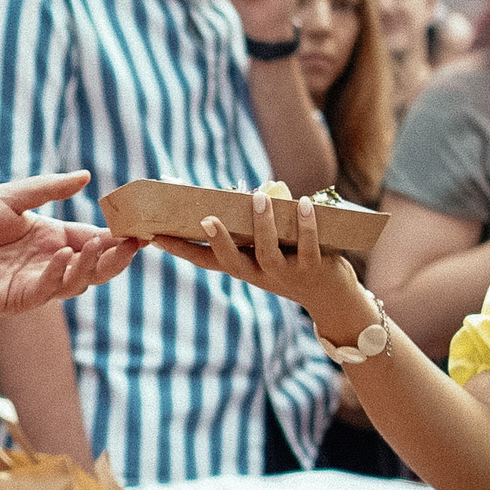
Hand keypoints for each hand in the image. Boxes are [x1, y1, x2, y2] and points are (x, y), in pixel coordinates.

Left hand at [0, 173, 145, 317]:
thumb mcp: (10, 197)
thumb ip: (48, 189)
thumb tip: (86, 176)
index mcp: (48, 236)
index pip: (92, 238)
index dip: (117, 236)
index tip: (140, 228)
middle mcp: (47, 262)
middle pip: (93, 265)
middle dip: (116, 256)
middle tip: (133, 243)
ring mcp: (34, 283)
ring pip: (77, 282)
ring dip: (92, 265)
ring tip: (99, 245)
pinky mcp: (17, 300)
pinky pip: (47, 290)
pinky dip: (59, 273)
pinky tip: (62, 255)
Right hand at [152, 193, 372, 339]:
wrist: (332, 299)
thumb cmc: (295, 264)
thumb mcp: (271, 248)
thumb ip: (259, 226)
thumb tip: (256, 190)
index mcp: (243, 269)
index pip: (206, 261)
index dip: (181, 250)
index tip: (157, 236)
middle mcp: (259, 275)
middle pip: (232, 262)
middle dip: (219, 241)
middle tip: (206, 219)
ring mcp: (285, 274)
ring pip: (268, 252)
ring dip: (262, 224)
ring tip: (258, 196)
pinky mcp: (313, 269)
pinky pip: (308, 246)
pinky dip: (305, 224)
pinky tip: (303, 203)